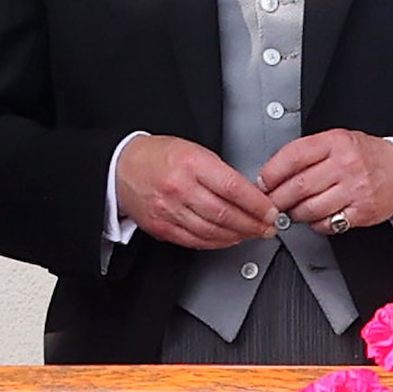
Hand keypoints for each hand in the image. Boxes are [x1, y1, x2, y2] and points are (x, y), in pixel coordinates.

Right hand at [116, 134, 278, 248]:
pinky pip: (197, 241)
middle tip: (267, 227)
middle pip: (226, 214)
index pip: (233, 188)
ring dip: (238, 236)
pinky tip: (228, 238)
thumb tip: (249, 193)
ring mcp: (169, 210)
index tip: (271, 211)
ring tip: (251, 233)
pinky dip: (217, 242)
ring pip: (214, 231)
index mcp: (189, 163)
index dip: (258, 204)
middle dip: (253, 224)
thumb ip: (218, 170)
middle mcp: (179, 187)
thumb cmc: (157, 156)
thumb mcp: (191, 149)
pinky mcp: (162, 227)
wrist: (121, 166)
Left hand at [259, 129, 392, 233]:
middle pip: (299, 185)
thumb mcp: (336, 140)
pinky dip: (315, 224)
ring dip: (294, 213)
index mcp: (334, 143)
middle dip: (277, 197)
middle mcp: (345, 165)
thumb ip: (308, 151)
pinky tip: (312, 218)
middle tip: (269, 201)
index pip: (293, 156)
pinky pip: (330, 223)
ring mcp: (355, 190)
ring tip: (289, 210)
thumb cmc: (365, 154)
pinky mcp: (363, 212)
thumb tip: (274, 170)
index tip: (263, 181)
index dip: (272, 172)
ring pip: (311, 207)